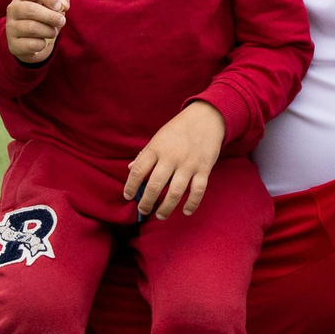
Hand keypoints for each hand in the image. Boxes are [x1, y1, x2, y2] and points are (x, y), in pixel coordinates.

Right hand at [5, 0, 66, 63]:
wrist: (31, 43)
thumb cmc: (43, 19)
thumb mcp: (52, 7)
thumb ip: (60, 1)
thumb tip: (64, 4)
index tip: (59, 6)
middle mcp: (13, 9)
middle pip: (31, 9)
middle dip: (50, 16)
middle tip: (62, 21)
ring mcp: (11, 27)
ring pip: (31, 27)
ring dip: (48, 30)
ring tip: (54, 32)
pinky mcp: (13, 44)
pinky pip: (31, 44)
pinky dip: (42, 44)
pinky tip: (43, 42)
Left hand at [125, 101, 224, 220]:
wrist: (206, 118)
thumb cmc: (178, 130)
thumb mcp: (158, 138)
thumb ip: (145, 154)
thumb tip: (130, 169)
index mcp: (157, 148)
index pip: (138, 171)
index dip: (130, 186)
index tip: (128, 196)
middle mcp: (171, 157)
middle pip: (155, 185)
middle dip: (146, 202)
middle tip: (143, 210)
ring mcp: (188, 164)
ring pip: (175, 192)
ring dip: (166, 208)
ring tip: (160, 215)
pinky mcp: (204, 168)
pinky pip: (197, 190)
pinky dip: (192, 203)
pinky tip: (186, 212)